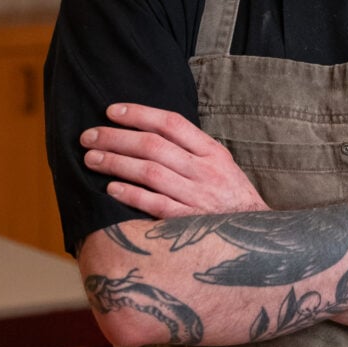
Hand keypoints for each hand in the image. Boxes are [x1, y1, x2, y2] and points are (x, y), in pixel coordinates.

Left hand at [80, 102, 267, 217]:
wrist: (258, 235)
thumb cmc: (230, 196)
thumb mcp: (221, 164)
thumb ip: (191, 148)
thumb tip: (148, 130)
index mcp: (212, 151)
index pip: (171, 123)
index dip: (138, 114)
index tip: (110, 111)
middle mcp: (205, 170)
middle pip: (153, 146)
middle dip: (116, 138)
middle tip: (89, 136)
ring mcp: (197, 196)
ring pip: (150, 172)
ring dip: (116, 163)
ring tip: (91, 159)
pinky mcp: (188, 222)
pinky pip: (155, 204)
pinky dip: (131, 194)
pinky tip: (110, 188)